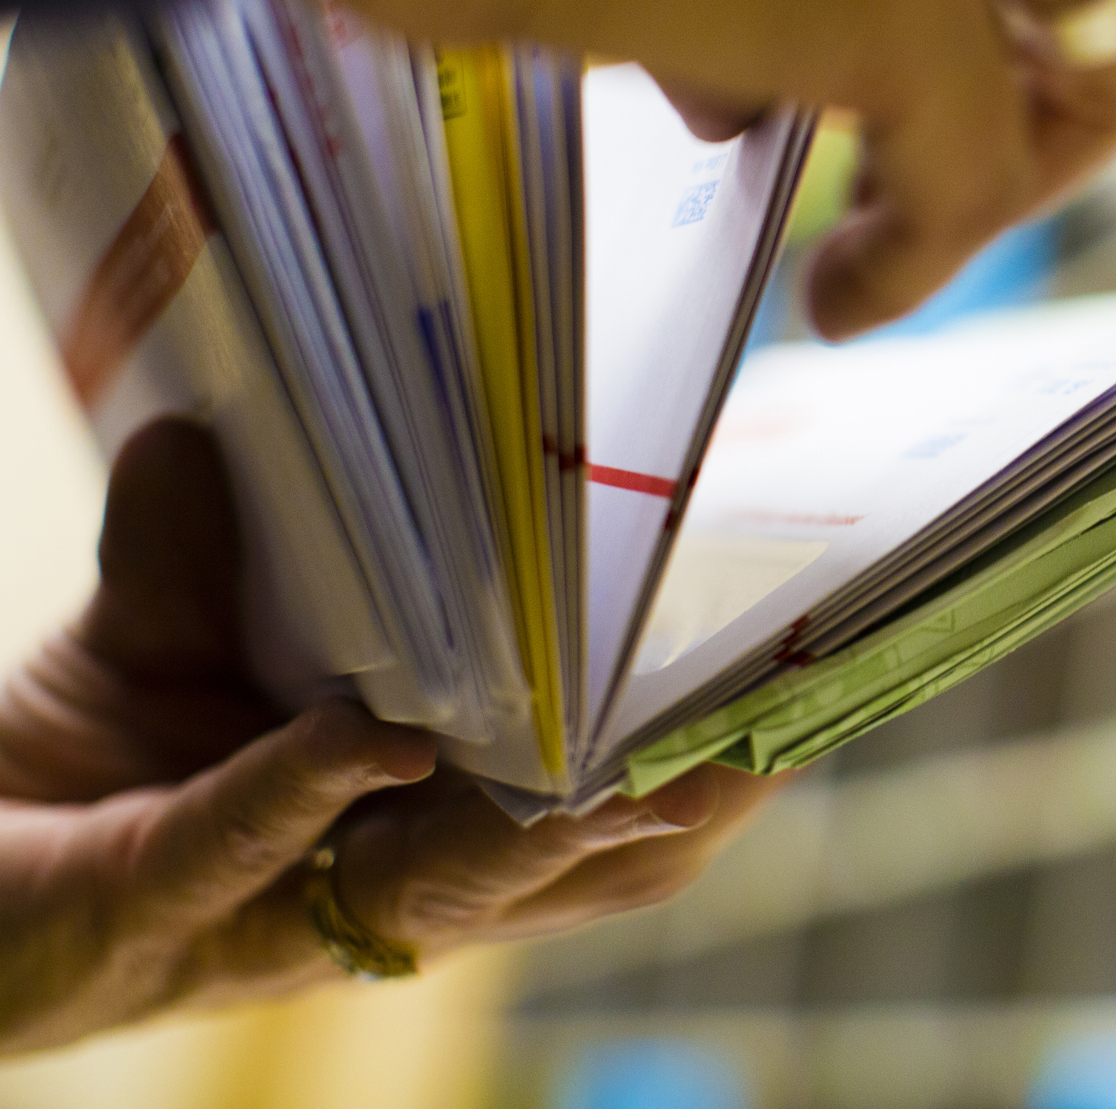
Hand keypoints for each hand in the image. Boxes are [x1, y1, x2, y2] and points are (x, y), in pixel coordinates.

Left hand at [0, 420, 778, 1054]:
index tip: (799, 673)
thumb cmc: (80, 771)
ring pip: (460, 889)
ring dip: (552, 824)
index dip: (702, 764)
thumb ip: (193, 553)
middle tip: (779, 710)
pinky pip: (260, 850)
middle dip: (685, 801)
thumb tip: (202, 429)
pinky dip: (324, 788)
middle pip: (578, 875)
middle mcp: (384, 892)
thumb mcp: (155, 645)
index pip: (593, 813)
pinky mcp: (157, 916)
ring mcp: (281, 921)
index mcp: (419, 829)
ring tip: (645, 748)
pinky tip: (377, 737)